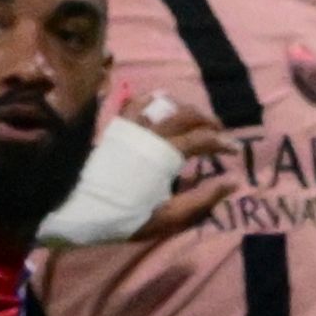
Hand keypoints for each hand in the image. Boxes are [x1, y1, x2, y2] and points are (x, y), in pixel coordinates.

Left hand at [119, 91, 236, 241]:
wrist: (80, 209)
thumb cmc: (127, 216)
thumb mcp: (168, 216)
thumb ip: (202, 198)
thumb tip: (233, 181)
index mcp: (164, 155)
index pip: (202, 139)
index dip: (223, 142)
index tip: (236, 150)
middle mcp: (149, 134)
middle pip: (187, 115)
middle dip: (208, 121)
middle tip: (219, 133)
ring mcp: (131, 127)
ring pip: (164, 104)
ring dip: (185, 108)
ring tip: (195, 120)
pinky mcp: (116, 128)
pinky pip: (135, 103)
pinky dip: (152, 99)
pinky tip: (162, 104)